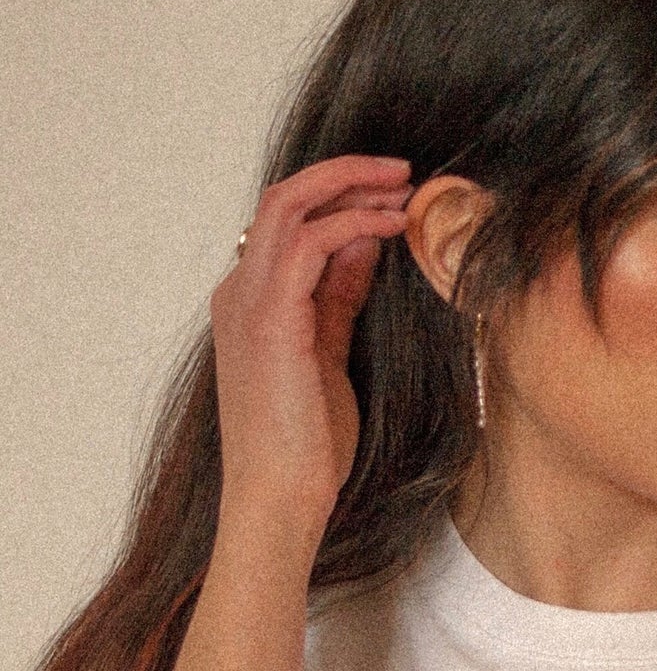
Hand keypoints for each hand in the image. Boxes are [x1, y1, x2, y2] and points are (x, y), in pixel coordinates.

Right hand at [209, 154, 413, 544]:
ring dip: (351, 187)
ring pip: (290, 205)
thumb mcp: (327, 357)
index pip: (285, 224)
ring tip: (403, 189)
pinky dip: (354, 225)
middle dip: (344, 176)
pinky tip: (393, 229)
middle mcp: (239, 292)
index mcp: (247, 303)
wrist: (277, 498)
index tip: (389, 197)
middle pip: (283, 199)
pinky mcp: (271, 319)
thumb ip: (338, 299)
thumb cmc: (304, 448)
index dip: (337, 199)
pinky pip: (310, 243)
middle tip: (401, 173)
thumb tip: (363, 245)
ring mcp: (248, 302)